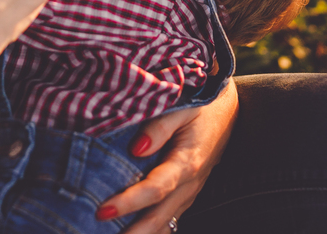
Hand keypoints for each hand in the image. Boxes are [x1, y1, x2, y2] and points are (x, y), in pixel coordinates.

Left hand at [98, 80, 238, 232]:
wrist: (227, 111)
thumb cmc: (202, 105)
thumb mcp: (182, 107)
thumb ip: (160, 126)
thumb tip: (136, 148)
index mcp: (186, 162)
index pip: (154, 189)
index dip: (128, 202)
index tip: (103, 210)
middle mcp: (189, 184)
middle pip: (158, 217)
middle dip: (131, 231)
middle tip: (99, 229)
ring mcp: (189, 192)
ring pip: (164, 223)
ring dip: (141, 233)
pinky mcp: (186, 194)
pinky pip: (169, 219)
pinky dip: (151, 229)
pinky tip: (132, 231)